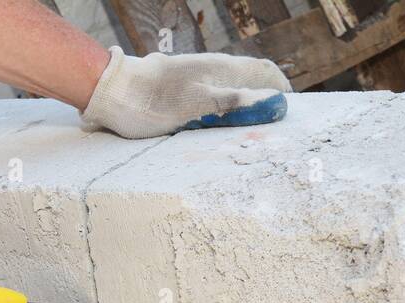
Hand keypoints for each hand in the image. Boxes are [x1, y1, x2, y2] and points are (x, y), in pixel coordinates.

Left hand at [81, 45, 290, 138]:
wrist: (114, 92)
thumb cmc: (153, 101)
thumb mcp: (198, 105)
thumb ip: (235, 103)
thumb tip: (273, 103)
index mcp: (221, 70)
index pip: (264, 72)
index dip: (281, 89)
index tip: (290, 111)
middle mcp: (212, 71)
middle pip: (250, 80)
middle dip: (267, 99)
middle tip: (275, 126)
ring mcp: (197, 79)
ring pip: (231, 89)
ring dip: (246, 106)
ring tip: (252, 131)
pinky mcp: (183, 90)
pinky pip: (213, 98)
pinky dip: (225, 111)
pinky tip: (221, 126)